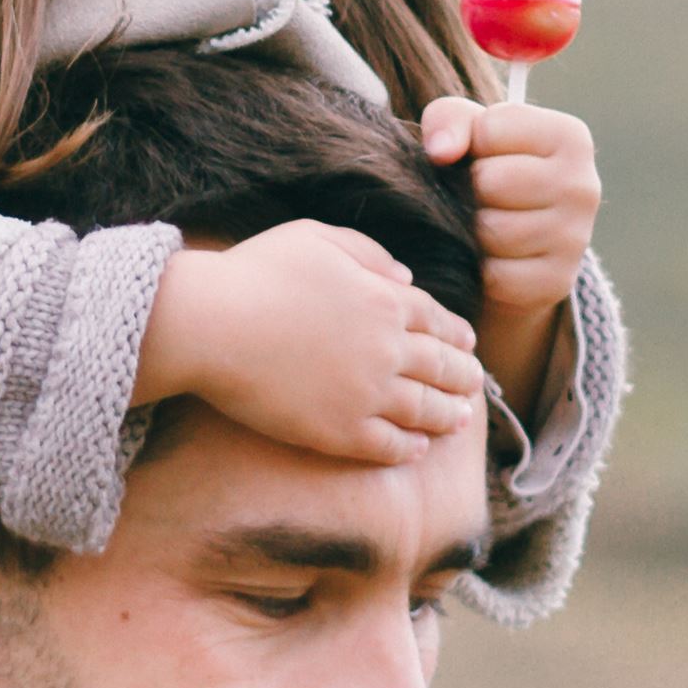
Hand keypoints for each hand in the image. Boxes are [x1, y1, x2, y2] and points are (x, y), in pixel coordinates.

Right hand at [136, 221, 482, 463]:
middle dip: (464, 377)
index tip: (467, 344)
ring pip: (423, 410)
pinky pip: (387, 446)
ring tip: (458, 420)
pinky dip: (408, 449)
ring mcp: (367, 394)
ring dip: (447, 416)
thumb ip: (368, 252)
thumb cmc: (255, 274)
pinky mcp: (339, 431)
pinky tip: (416, 449)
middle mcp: (387, 349)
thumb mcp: (316, 238)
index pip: (437, 321)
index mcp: (385, 300)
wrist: (212, 326)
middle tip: (475, 386)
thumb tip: (407, 278)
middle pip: (441, 367)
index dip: (457, 335)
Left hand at [417, 99, 598, 319]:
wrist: (509, 248)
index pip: (491, 129)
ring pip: (492, 230)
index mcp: (571, 137)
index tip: (482, 158)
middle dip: (469, 190)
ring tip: (481, 225)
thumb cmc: (487, 173)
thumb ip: (449, 119)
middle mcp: (583, 186)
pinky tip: (488, 259)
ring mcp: (576, 238)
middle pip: (491, 181)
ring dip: (470, 231)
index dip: (470, 145)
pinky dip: (480, 270)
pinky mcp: (557, 281)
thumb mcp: (467, 132)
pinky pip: (495, 275)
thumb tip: (441, 151)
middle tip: (478, 198)